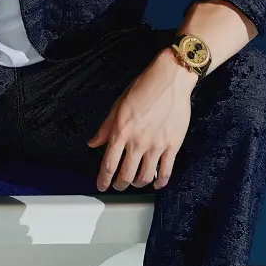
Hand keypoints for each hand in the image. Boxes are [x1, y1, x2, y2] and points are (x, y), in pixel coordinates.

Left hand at [87, 49, 194, 191]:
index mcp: (121, 131)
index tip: (101, 185)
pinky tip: (155, 183)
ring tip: (135, 182)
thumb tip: (93, 143)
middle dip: (119, 184)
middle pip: (126, 175)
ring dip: (137, 184)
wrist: (169, 80)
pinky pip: (165, 171)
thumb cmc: (144, 88)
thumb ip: (106, 127)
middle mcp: (138, 142)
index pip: (109, 164)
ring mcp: (156, 145)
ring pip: (144, 177)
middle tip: (118, 185)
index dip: (103, 179)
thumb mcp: (118, 105)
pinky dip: (159, 182)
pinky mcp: (172, 146)